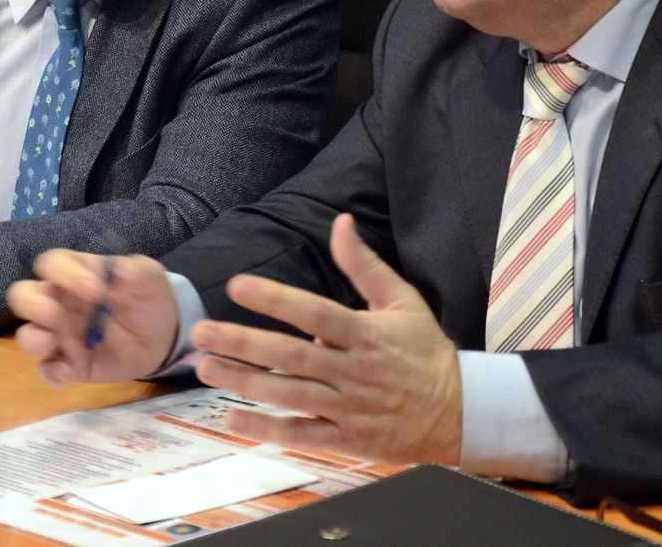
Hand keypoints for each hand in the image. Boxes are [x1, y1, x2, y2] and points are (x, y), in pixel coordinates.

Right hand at [10, 251, 179, 385]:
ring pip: (28, 335)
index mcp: (75, 273)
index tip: (96, 289)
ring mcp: (62, 336)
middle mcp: (59, 303)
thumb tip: (117, 276)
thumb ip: (134, 273)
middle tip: (52, 313)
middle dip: (31, 304)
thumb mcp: (149, 277)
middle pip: (23, 296)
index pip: (52, 264)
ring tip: (48, 343)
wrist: (163, 334)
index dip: (65, 273)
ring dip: (32, 339)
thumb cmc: (147, 297)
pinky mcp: (71, 365)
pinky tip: (69, 374)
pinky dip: (52, 374)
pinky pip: (48, 371)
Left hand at [190, 214, 462, 465]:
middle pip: (292, 355)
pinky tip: (233, 418)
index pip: (314, 312)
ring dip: (245, 382)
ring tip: (206, 367)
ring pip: (290, 394)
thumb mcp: (402, 300)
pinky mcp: (348, 439)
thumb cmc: (424, 351)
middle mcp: (354, 370)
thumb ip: (365, 265)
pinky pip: (302, 434)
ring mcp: (349, 407)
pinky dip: (267, 430)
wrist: (460, 411)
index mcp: (366, 333)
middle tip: (201, 332)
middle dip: (244, 343)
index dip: (276, 299)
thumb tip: (340, 222)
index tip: (238, 285)